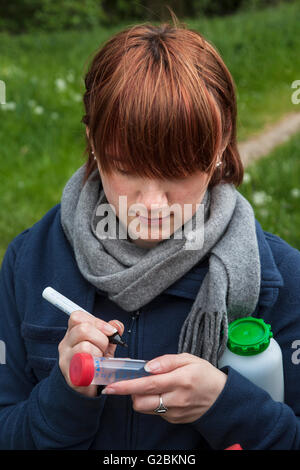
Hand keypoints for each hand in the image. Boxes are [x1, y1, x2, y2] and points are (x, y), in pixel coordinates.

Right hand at [58, 310, 124, 397]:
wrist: (86, 387)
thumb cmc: (95, 362)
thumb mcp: (104, 344)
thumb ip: (110, 332)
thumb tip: (117, 325)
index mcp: (73, 333)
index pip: (78, 317)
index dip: (97, 322)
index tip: (110, 331)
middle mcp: (65, 344)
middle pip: (82, 329)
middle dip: (101, 338)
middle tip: (104, 348)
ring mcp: (65, 360)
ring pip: (84, 347)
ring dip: (98, 353)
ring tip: (99, 360)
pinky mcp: (70, 376)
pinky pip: (85, 366)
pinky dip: (96, 367)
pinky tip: (97, 369)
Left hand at [101, 353, 226, 423]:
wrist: (221, 397)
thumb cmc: (204, 374)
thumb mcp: (189, 359)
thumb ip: (167, 361)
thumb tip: (148, 367)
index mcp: (181, 380)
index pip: (148, 384)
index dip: (127, 386)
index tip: (111, 386)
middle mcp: (177, 399)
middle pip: (141, 402)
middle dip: (130, 392)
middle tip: (134, 381)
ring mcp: (175, 412)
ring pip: (145, 408)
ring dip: (140, 397)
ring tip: (149, 386)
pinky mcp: (174, 420)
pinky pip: (155, 412)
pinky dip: (152, 402)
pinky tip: (161, 394)